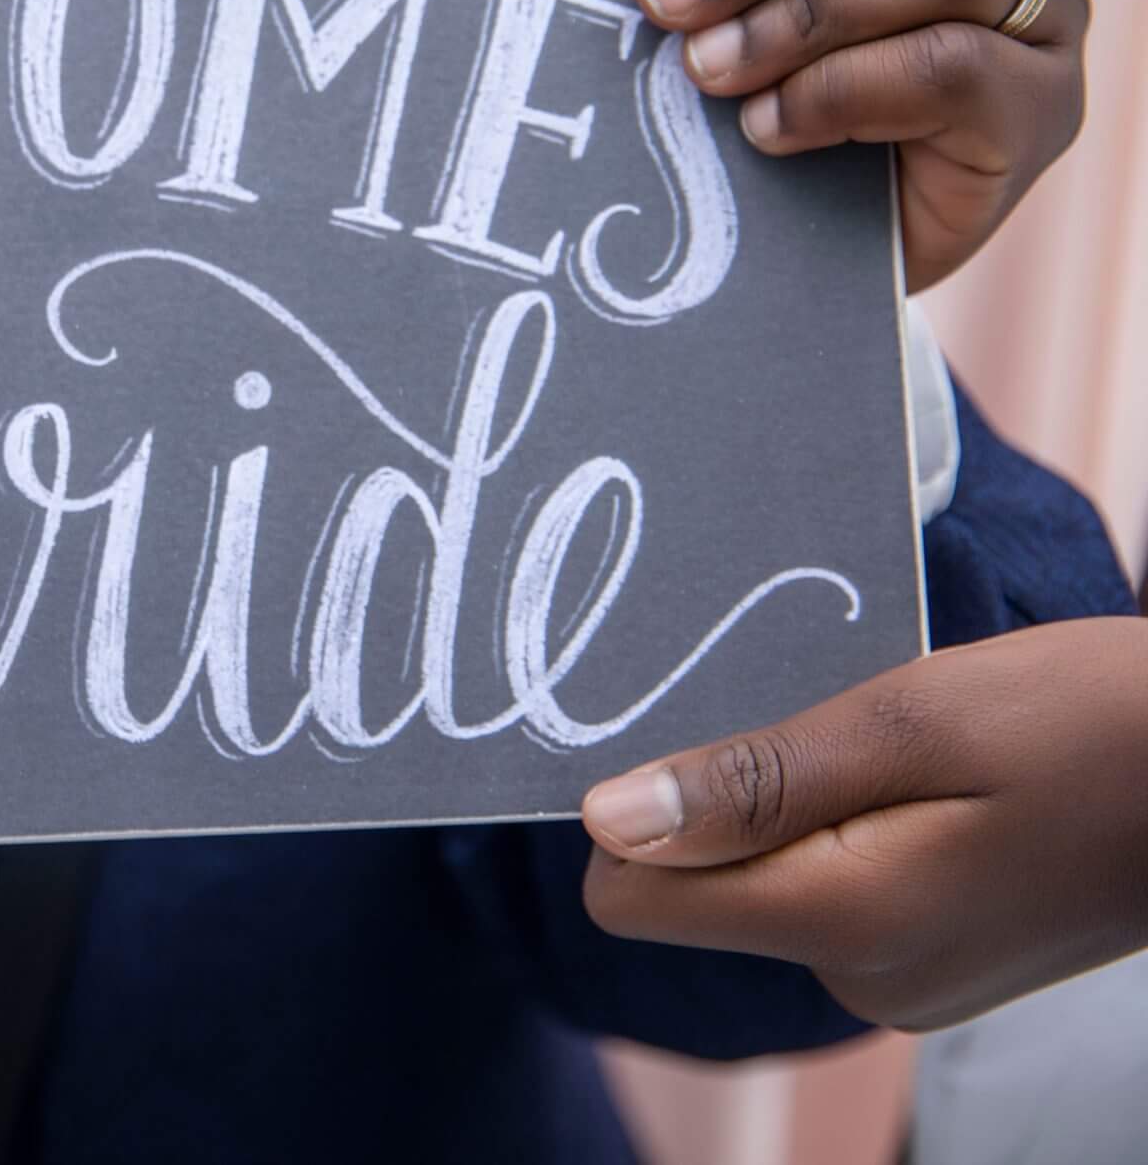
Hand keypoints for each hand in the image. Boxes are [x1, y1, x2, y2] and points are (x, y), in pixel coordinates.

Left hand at [579, 618, 1147, 1031]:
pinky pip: (835, 889)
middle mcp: (858, 979)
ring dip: (807, 806)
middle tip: (852, 728)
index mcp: (842, 923)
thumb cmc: (1095, 722)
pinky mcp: (934, 962)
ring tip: (913, 756)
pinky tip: (938, 787)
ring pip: (770, 883)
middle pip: (702, 886)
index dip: (639, 809)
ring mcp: (901, 981)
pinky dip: (858, 829)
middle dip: (740, 797)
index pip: (629, 898)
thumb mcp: (911, 719)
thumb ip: (755, 782)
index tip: (714, 738)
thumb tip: (606, 824)